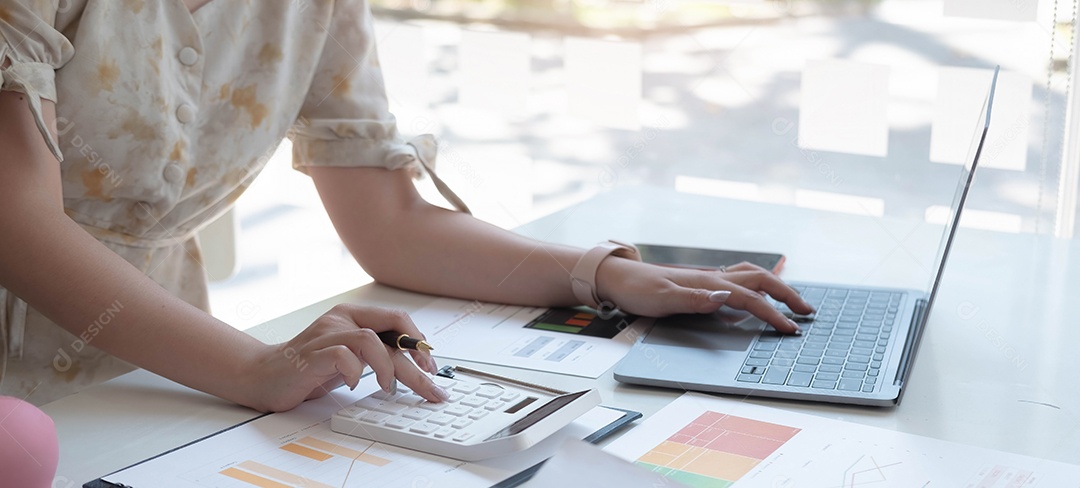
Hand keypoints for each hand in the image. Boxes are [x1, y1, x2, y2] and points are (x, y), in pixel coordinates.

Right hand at [242, 304, 449, 411]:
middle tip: (431, 387)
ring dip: (387, 368)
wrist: (262, 375)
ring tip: (388, 388)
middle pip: (392, 333)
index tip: (430, 367)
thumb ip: (375, 354)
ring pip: (371, 340)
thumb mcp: (350, 357)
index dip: (419, 342)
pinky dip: (354, 372)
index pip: (398, 319)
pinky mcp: (311, 355)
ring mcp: (325, 335)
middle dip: (417, 364)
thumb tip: (414, 366)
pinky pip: (342, 356)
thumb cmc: (309, 368)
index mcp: (352, 316)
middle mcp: (340, 319)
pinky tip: (353, 384)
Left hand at [594, 258, 813, 333]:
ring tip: (793, 299)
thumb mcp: (662, 298)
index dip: (773, 314)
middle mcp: (712, 278)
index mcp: (708, 284)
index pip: (749, 298)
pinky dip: (757, 281)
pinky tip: (760, 286)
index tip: (792, 329)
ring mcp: (708, 278)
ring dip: (775, 285)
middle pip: (760, 281)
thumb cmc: (637, 290)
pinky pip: (738, 277)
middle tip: (807, 312)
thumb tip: (726, 297)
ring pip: (751, 275)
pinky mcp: (702, 281)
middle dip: (786, 295)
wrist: (617, 277)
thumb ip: (695, 298)